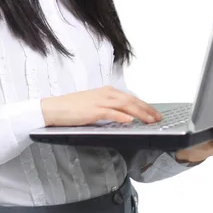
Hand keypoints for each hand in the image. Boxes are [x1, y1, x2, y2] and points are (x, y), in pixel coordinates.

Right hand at [41, 86, 162, 126]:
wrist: (54, 108)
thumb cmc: (72, 108)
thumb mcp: (95, 105)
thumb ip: (110, 108)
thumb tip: (125, 116)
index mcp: (107, 92)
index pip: (131, 98)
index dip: (145, 106)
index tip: (155, 113)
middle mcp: (106, 94)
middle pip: (132, 101)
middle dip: (147, 110)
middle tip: (158, 118)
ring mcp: (100, 101)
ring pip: (125, 106)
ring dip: (140, 113)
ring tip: (150, 120)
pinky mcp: (93, 110)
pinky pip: (111, 113)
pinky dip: (122, 116)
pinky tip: (130, 121)